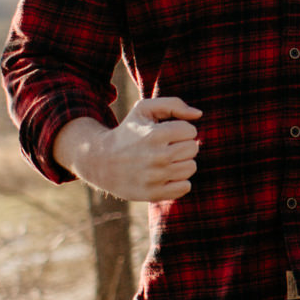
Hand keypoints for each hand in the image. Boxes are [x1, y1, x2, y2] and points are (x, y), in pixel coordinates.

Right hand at [54, 96, 202, 201]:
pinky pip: (185, 187)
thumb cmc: (128, 132)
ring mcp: (154, 178)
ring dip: (182, 163)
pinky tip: (166, 175)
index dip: (181, 130)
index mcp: (154, 135)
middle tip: (167, 146)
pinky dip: (179, 181)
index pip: (191, 131)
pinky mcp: (152, 194)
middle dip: (183, 145)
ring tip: (166, 160)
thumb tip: (198, 114)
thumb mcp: (144, 109)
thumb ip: (173, 104)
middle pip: (193, 149)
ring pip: (191, 168)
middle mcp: (156, 157)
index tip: (168, 132)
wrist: (100, 161)